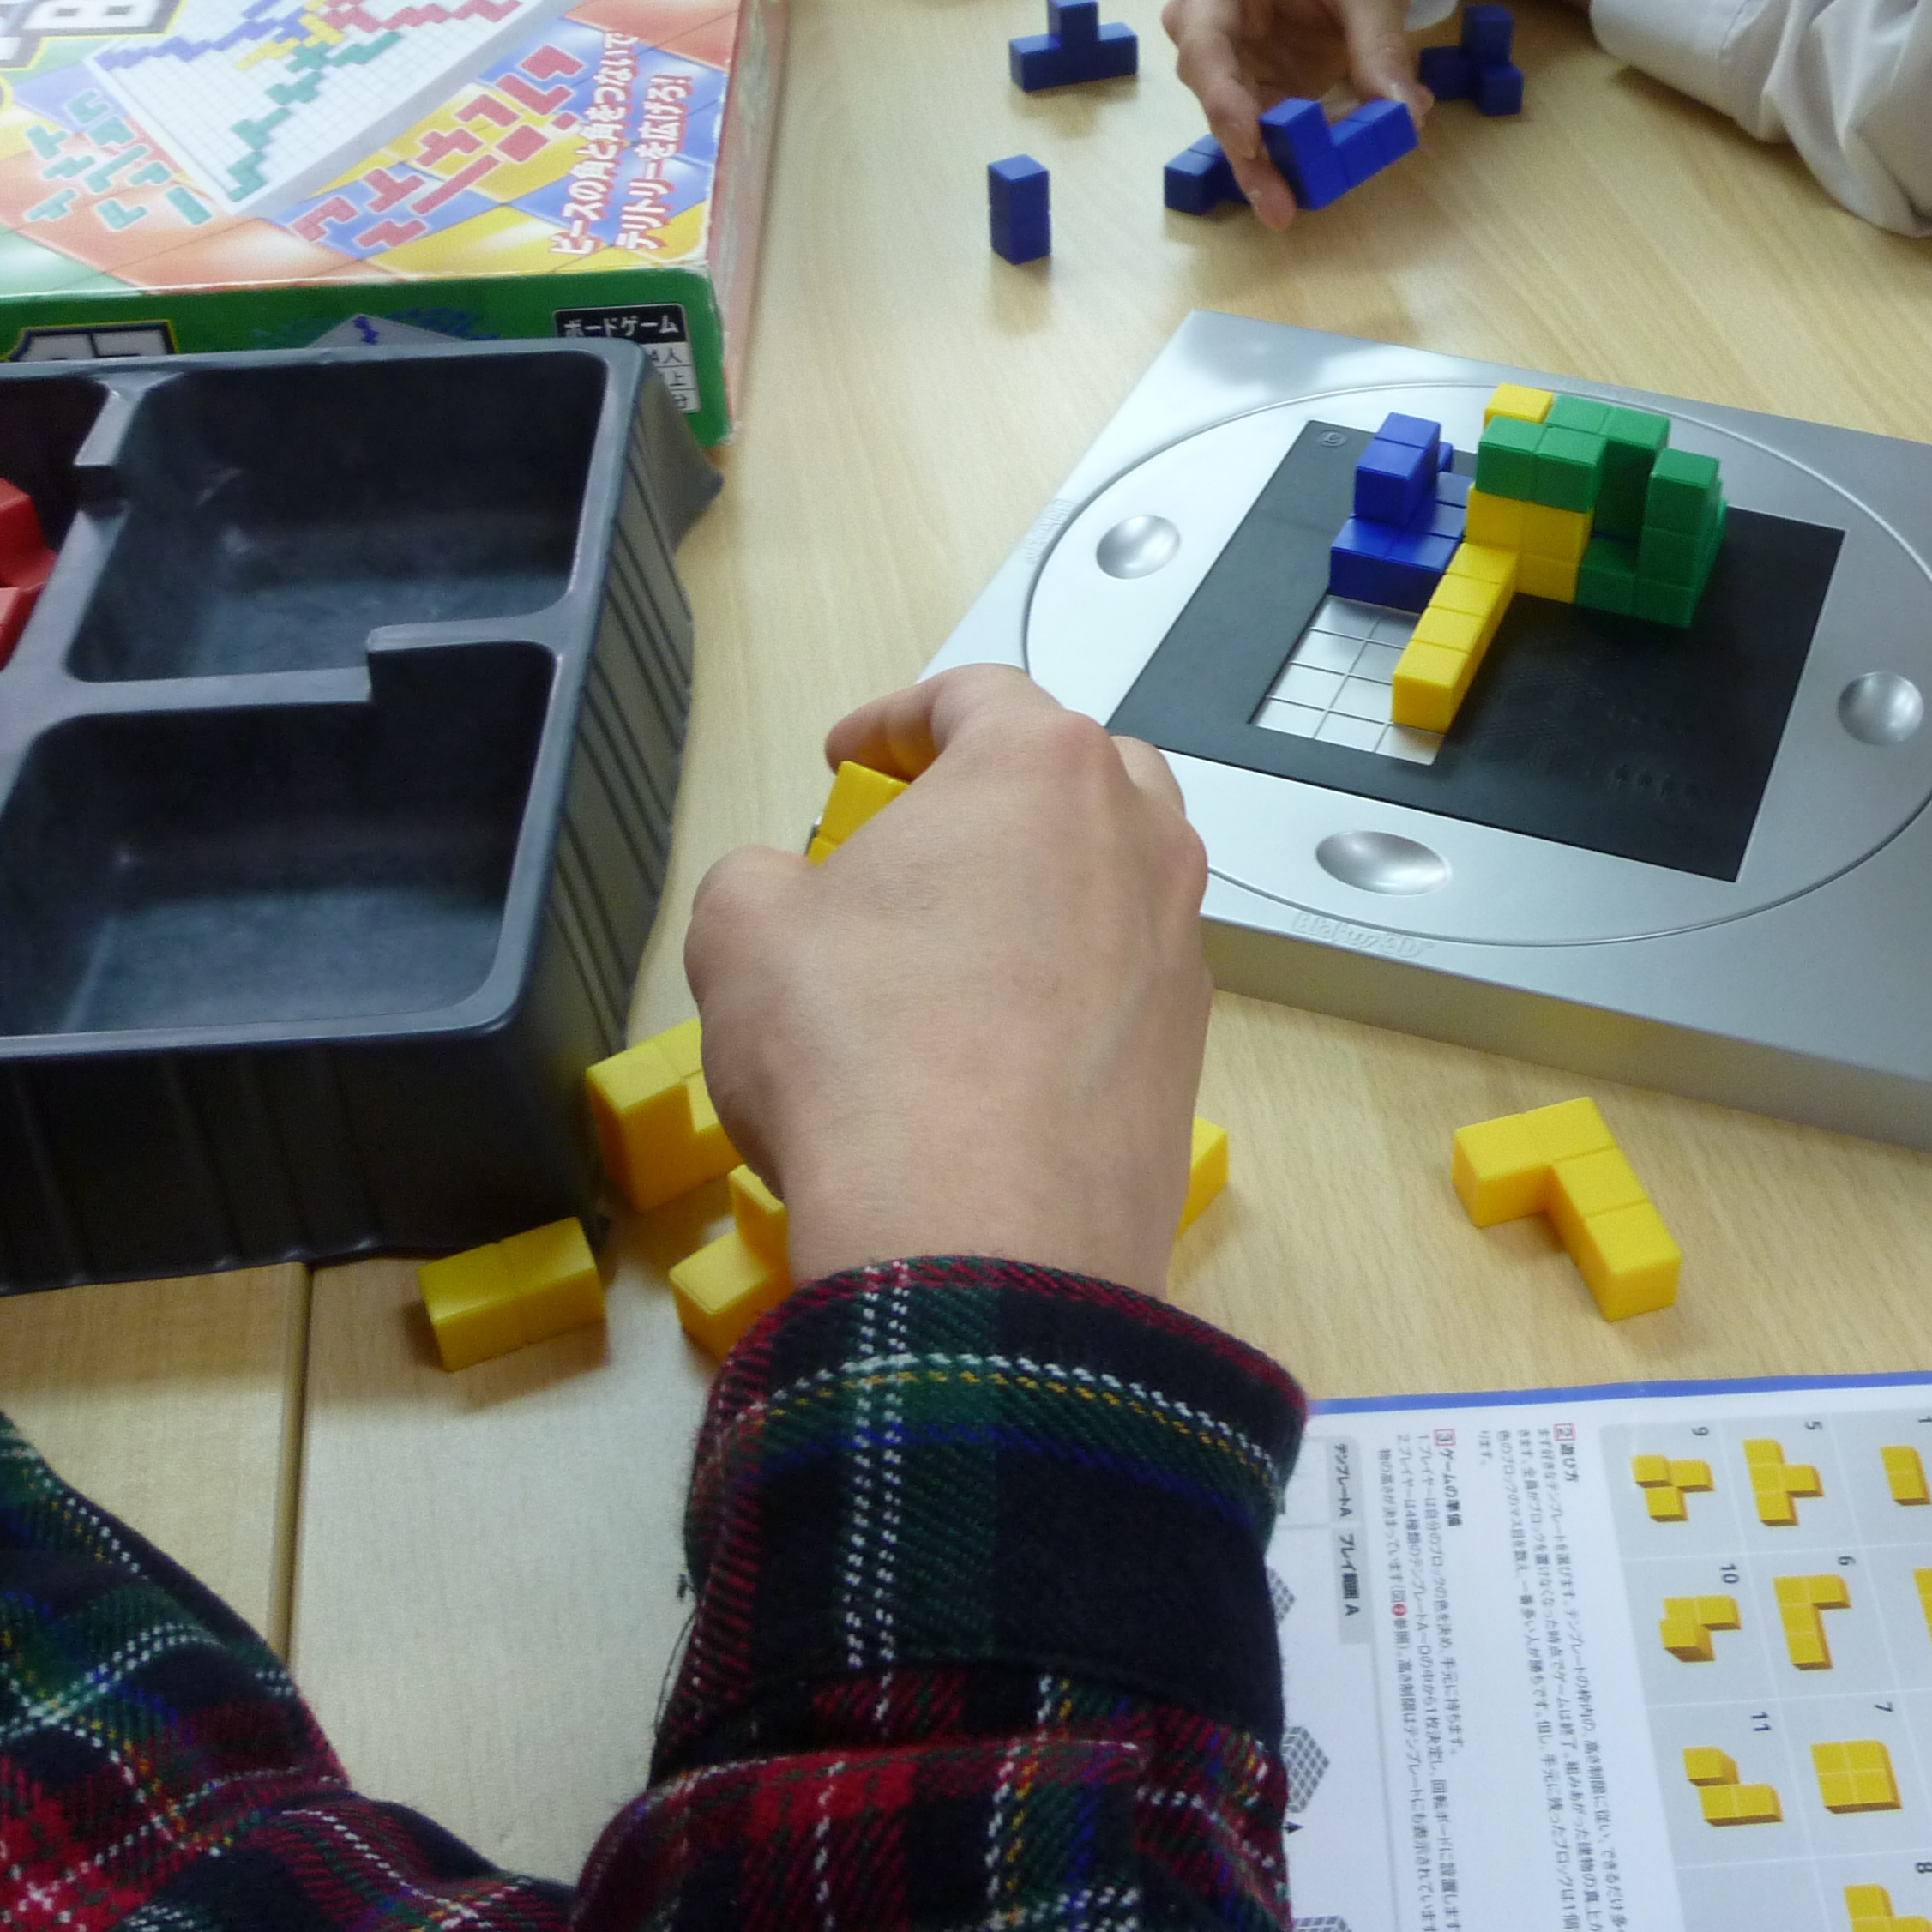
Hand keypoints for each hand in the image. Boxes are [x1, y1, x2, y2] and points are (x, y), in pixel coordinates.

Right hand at [683, 665, 1213, 1300]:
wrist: (980, 1238)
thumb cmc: (864, 1056)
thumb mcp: (743, 930)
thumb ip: (762, 875)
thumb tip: (786, 893)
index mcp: (1041, 767)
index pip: (974, 693)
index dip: (892, 718)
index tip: (848, 759)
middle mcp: (1138, 836)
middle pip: (1071, 771)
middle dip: (991, 792)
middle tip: (912, 842)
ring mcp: (1179, 943)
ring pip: (1112, 876)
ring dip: (1039, 888)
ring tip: (954, 945)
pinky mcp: (1188, 1045)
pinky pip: (1124, 978)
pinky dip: (1066, 984)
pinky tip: (994, 1042)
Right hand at [1164, 0, 1427, 226]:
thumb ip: (1380, 45)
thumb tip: (1400, 115)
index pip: (1206, 42)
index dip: (1222, 97)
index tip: (1249, 142)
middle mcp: (1210, 20)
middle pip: (1216, 93)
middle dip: (1247, 152)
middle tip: (1279, 205)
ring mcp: (1234, 57)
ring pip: (1239, 121)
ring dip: (1269, 165)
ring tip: (1294, 207)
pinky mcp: (1261, 83)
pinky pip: (1271, 126)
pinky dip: (1297, 154)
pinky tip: (1323, 179)